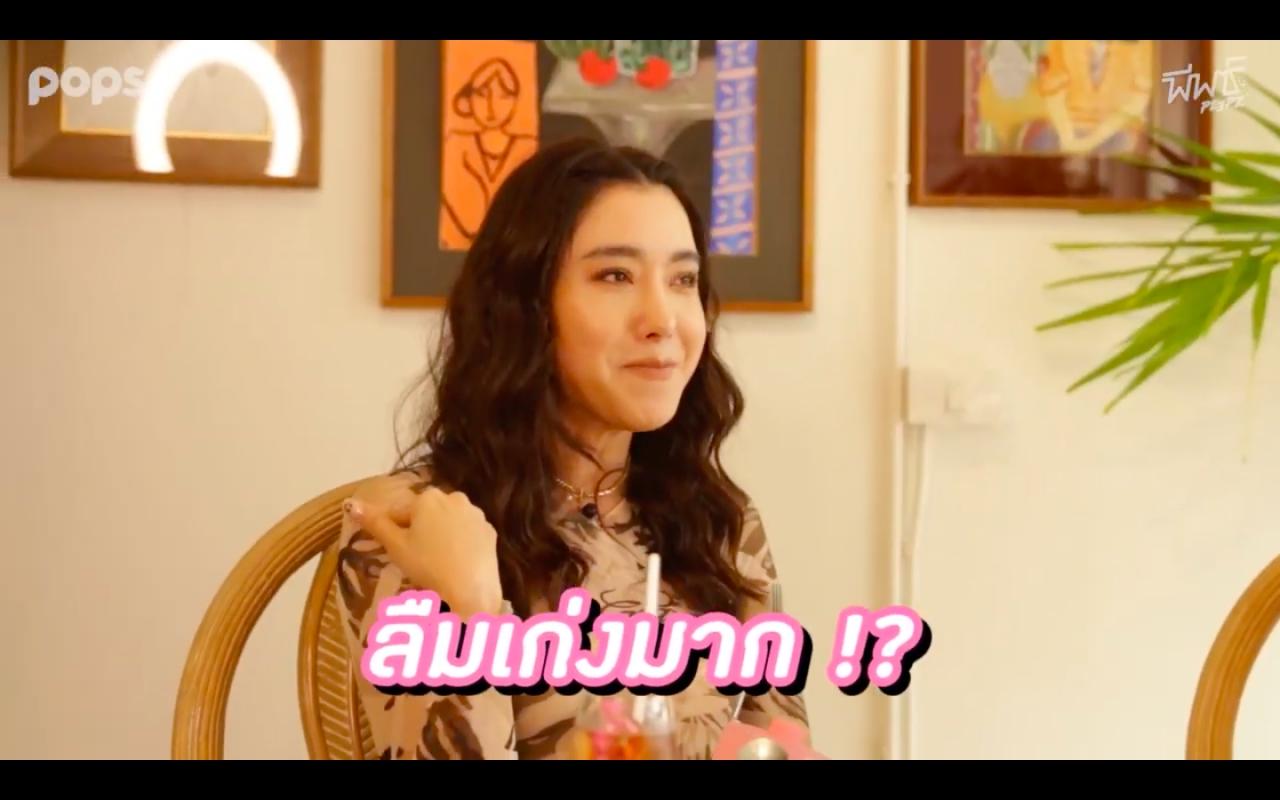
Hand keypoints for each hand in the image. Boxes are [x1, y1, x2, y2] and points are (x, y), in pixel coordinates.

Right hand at [345, 483, 502, 619]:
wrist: (470, 592)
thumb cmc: (427, 566)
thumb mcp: (395, 546)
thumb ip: (374, 523)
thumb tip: (351, 504)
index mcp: (428, 497)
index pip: (401, 512)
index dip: (395, 532)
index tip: (397, 551)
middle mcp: (455, 497)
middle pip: (427, 514)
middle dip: (419, 531)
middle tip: (417, 559)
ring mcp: (476, 514)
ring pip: (449, 522)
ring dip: (440, 536)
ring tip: (437, 563)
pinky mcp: (490, 531)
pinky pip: (467, 534)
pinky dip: (460, 544)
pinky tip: (456, 562)